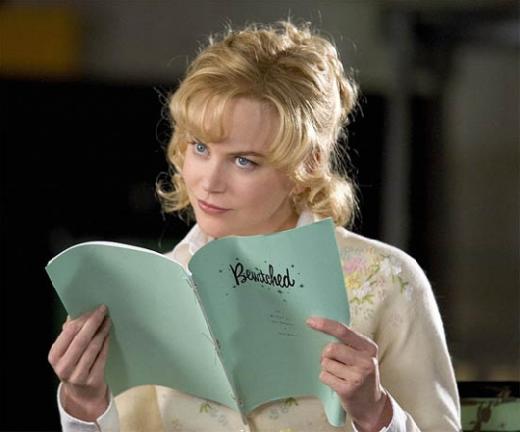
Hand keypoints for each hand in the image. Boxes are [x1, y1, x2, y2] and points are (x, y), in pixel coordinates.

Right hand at [48, 305, 110, 420]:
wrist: (81, 393)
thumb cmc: (73, 365)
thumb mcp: (65, 352)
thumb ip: (69, 334)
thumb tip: (77, 312)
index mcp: (54, 356)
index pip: (69, 332)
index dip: (83, 318)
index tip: (94, 309)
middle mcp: (64, 367)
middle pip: (82, 339)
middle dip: (94, 322)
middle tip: (103, 310)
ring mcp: (78, 375)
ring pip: (93, 347)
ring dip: (102, 330)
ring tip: (108, 321)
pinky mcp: (92, 379)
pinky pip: (102, 356)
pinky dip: (106, 342)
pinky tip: (108, 334)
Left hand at [306, 317, 391, 431]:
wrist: (371, 404)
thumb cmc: (361, 374)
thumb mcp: (361, 355)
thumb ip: (347, 342)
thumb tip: (320, 327)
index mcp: (369, 347)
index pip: (344, 331)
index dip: (325, 325)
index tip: (310, 321)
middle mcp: (366, 361)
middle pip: (331, 348)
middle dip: (326, 354)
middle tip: (335, 362)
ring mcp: (358, 376)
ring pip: (326, 363)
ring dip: (327, 368)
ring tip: (339, 375)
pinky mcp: (348, 390)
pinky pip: (324, 376)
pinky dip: (327, 378)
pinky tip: (338, 383)